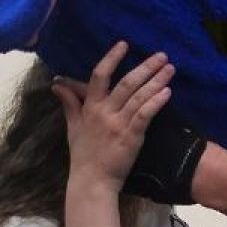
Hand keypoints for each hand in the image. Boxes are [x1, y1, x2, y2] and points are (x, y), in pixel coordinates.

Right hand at [51, 42, 172, 192]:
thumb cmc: (84, 155)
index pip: (99, 76)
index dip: (111, 58)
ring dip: (156, 81)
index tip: (124, 44)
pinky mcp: (131, 137)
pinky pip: (145, 115)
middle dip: (145, 67)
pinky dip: (156, 102)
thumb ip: (69, 103)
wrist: (92, 181)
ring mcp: (118, 124)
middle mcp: (104, 112)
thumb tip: (56, 84)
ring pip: (139, 96)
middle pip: (126, 83)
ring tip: (170, 68)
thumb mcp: (73, 126)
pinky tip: (167, 92)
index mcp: (90, 107)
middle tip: (162, 55)